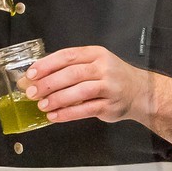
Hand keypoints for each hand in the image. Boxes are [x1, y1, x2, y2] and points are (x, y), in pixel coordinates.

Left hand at [23, 46, 155, 125]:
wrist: (140, 91)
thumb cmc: (111, 77)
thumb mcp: (94, 64)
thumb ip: (68, 69)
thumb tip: (33, 79)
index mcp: (96, 54)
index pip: (68, 56)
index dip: (47, 64)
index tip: (31, 74)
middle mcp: (104, 68)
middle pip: (73, 74)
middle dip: (49, 83)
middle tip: (32, 92)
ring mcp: (110, 87)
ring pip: (80, 91)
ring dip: (58, 99)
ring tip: (43, 105)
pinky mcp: (111, 105)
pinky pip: (87, 110)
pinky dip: (68, 113)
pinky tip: (55, 116)